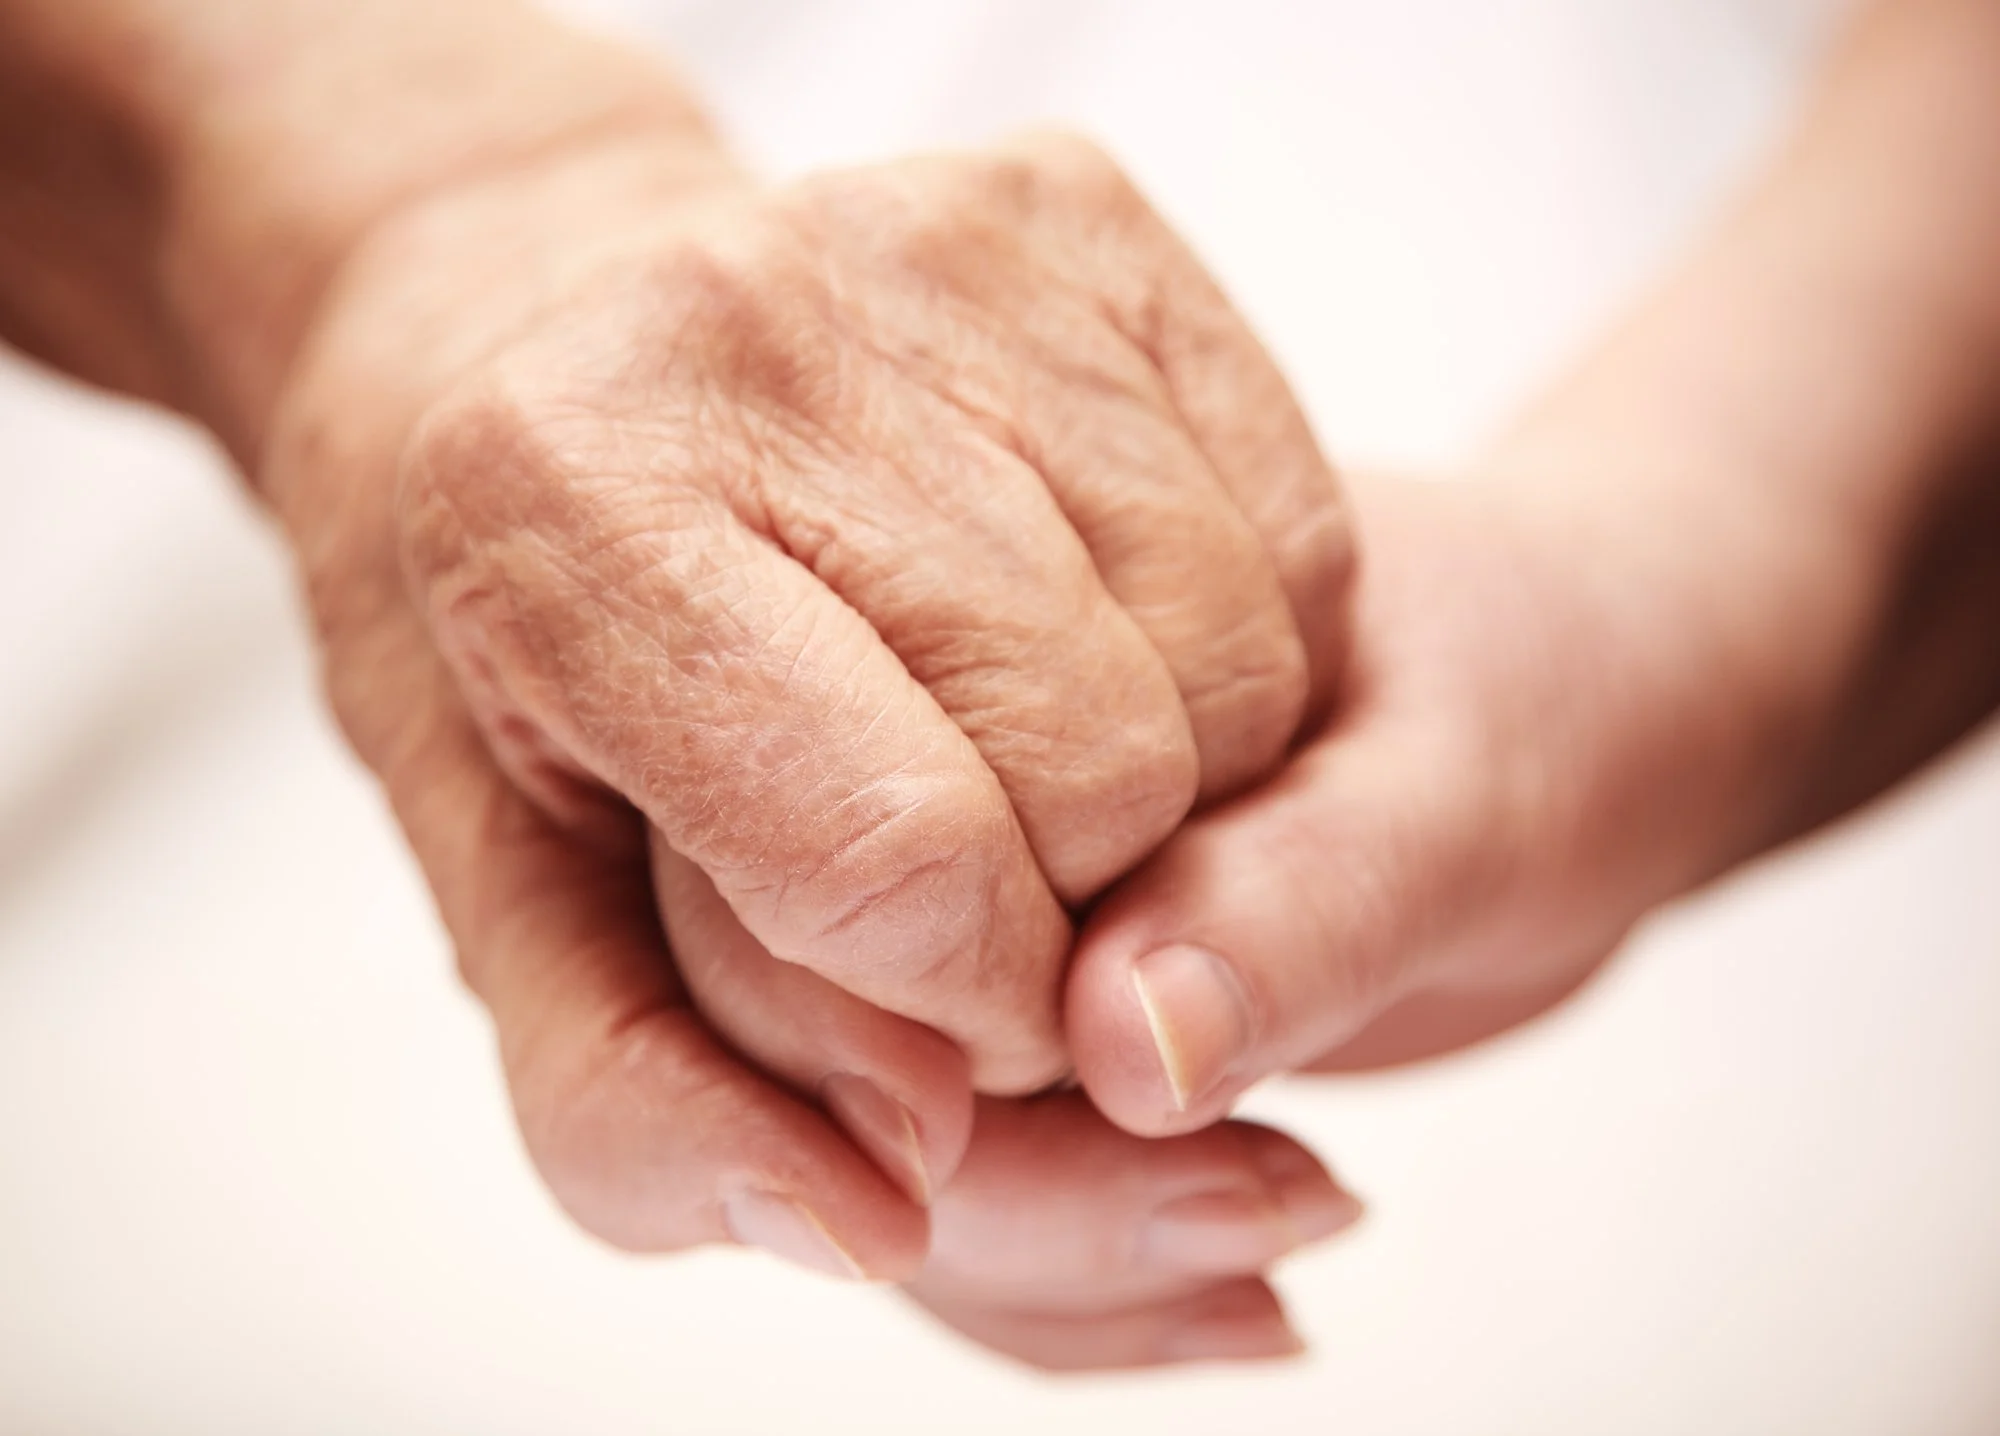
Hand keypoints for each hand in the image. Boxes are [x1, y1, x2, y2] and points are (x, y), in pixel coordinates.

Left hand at [259, 125, 1349, 1274]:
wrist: (542, 337)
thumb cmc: (521, 637)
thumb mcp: (519, 907)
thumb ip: (644, 1107)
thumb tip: (872, 1220)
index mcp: (556, 509)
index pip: (893, 863)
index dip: (963, 1010)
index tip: (923, 999)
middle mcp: (745, 324)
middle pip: (1100, 769)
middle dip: (1065, 901)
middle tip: (956, 861)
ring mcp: (942, 235)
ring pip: (1230, 663)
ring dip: (1168, 786)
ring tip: (1016, 745)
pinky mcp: (1088, 206)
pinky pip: (1296, 543)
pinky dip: (1235, 653)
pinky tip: (1091, 627)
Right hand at [887, 464, 1825, 1367]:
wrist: (1598, 705)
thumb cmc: (1545, 680)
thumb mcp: (1453, 787)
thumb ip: (1293, 905)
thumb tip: (1119, 1046)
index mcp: (973, 644)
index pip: (810, 881)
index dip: (886, 1046)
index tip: (1072, 1124)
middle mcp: (934, 774)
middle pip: (813, 1048)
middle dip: (1008, 1198)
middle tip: (1254, 1207)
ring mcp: (980, 908)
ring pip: (885, 1156)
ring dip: (1069, 1264)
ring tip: (1280, 1228)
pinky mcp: (1037, 1013)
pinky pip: (988, 1194)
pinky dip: (1098, 1276)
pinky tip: (1234, 1270)